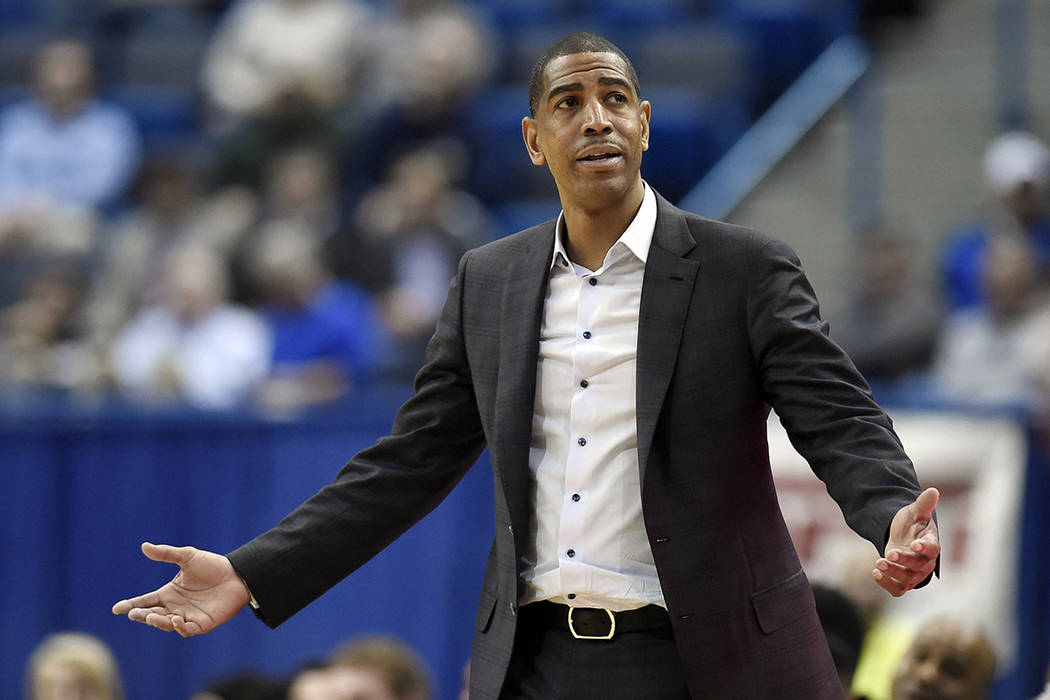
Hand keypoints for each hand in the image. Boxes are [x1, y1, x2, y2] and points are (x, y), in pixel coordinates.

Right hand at [112, 542, 249, 636]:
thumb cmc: (212, 566)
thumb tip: (144, 546)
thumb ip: (166, 554)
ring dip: (158, 621)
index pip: (145, 601)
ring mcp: (187, 617)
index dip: (131, 605)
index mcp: (169, 593)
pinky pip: (186, 629)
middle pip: (152, 614)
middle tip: (134, 612)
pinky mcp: (201, 624)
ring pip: (166, 624)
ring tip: (151, 616)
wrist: (237, 574)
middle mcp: (175, 607)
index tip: (116, 609)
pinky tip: (175, 619)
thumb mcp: (187, 557)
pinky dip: (179, 626)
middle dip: (141, 615)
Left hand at [873, 487, 939, 595]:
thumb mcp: (914, 512)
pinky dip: (887, 584)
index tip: (914, 543)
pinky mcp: (902, 581)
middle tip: (889, 553)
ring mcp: (914, 574)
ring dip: (893, 573)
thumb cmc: (911, 525)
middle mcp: (925, 562)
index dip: (925, 547)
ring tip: (878, 563)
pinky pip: (898, 590)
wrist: (901, 537)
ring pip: (908, 580)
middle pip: (919, 566)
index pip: (933, 549)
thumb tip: (933, 490)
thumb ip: (923, 504)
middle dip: (904, 560)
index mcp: (931, 544)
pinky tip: (875, 573)